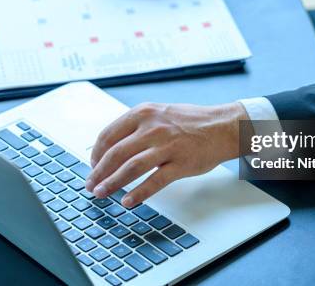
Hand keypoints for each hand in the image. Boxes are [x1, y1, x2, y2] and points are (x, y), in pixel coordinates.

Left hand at [86, 102, 248, 206]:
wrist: (223, 126)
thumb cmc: (191, 122)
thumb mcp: (159, 113)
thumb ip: (136, 126)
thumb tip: (111, 147)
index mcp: (144, 113)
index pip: (109, 135)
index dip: (96, 154)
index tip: (93, 166)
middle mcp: (153, 128)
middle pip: (116, 153)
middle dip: (99, 172)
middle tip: (91, 185)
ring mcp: (167, 146)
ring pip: (131, 167)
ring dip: (112, 183)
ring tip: (102, 194)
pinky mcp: (181, 163)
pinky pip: (154, 181)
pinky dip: (138, 193)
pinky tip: (128, 201)